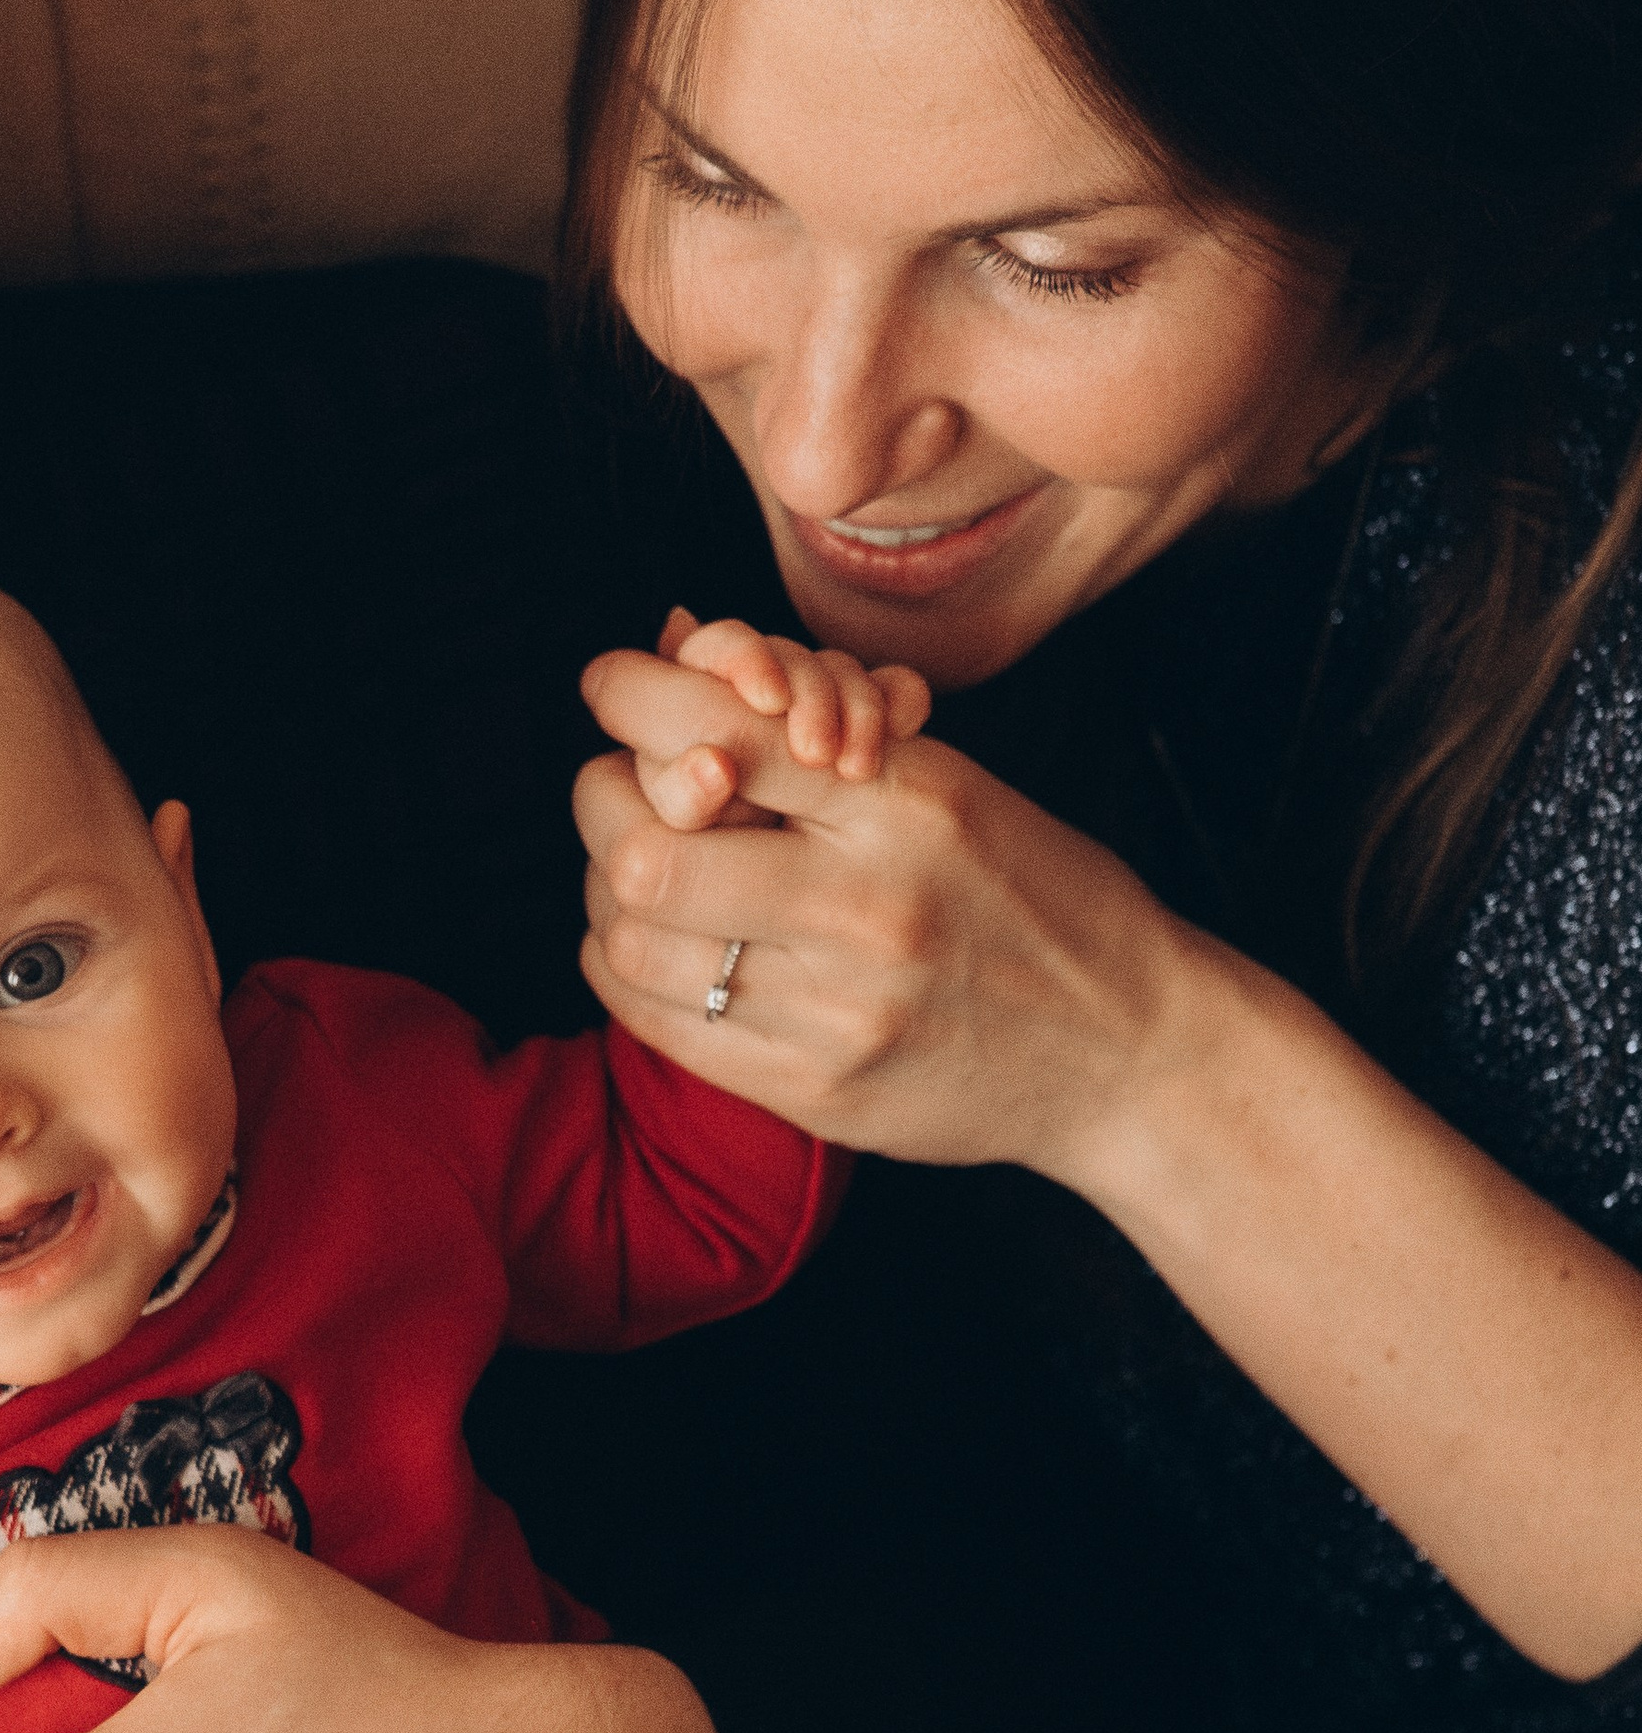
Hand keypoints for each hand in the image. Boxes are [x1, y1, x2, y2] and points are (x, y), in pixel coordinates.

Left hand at [574, 620, 1220, 1183]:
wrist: (1126, 1049)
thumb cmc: (1038, 896)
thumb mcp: (952, 785)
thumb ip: (819, 732)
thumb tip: (677, 641)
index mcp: (909, 804)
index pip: (721, 728)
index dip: (636, 697)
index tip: (612, 687)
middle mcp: (867, 909)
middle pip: (647, 849)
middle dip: (606, 803)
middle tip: (620, 792)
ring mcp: (836, 1012)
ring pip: (634, 942)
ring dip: (609, 894)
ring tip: (641, 874)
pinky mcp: (814, 1091)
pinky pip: (659, 1025)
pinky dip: (628, 971)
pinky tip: (655, 948)